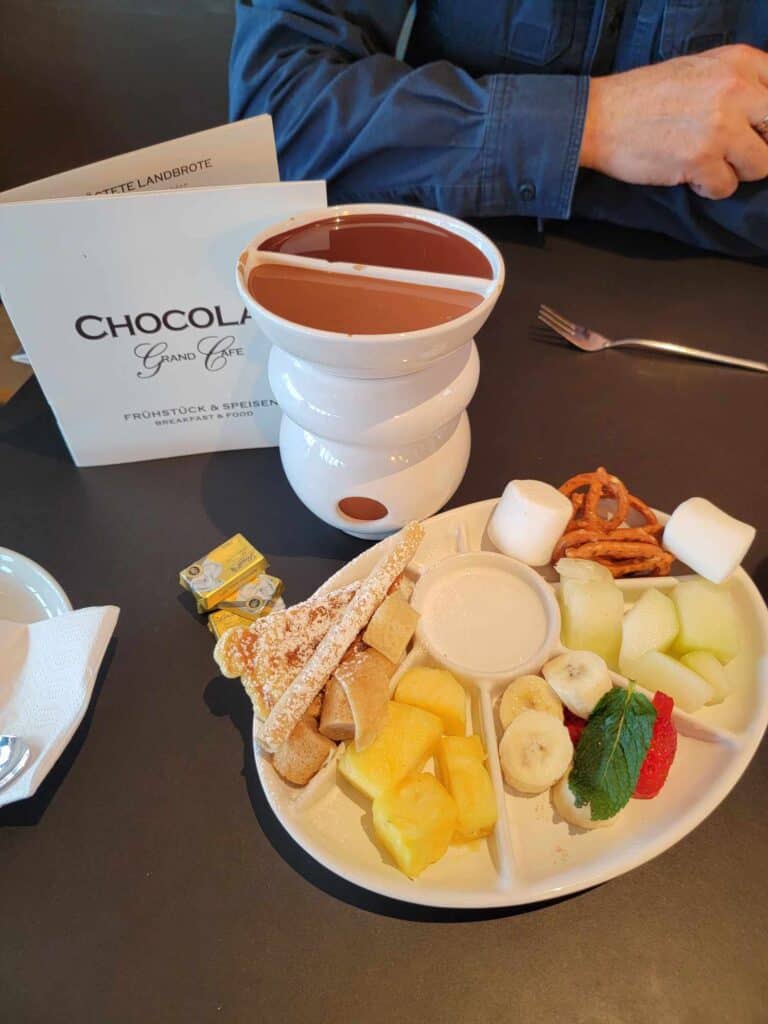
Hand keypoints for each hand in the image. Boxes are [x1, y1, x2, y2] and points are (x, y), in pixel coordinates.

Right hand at [580, 45, 767, 198]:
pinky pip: (726, 187)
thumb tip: (762, 111)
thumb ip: (735, 82)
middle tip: (734, 152)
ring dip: (734, 171)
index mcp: (738, 62)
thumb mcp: (700, 69)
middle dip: (758, 147)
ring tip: (707, 163)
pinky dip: (708, 187)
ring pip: (760, 165)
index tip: (755, 133)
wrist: (600, 117)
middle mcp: (735, 90)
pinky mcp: (701, 160)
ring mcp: (720, 126)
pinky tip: (688, 174)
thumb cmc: (643, 97)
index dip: (767, 121)